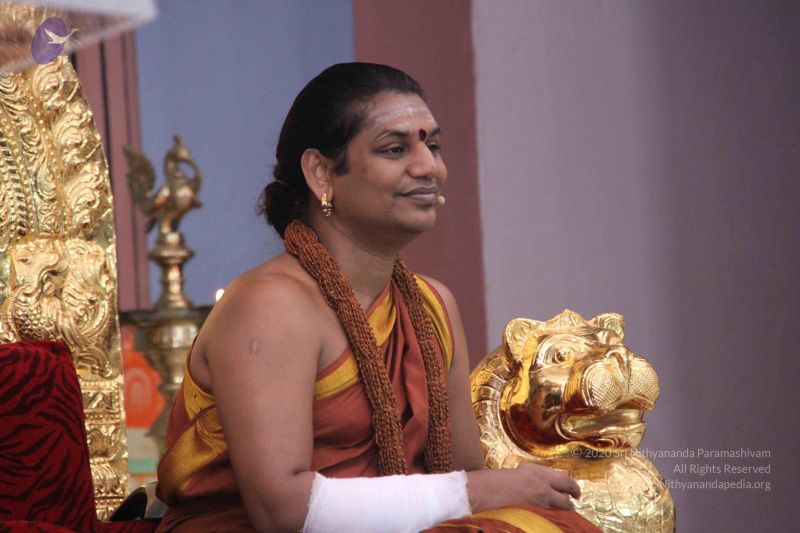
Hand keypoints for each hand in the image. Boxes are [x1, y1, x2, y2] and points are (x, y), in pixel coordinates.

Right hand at [466, 463, 581, 511]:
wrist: (486, 492)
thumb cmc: (498, 481)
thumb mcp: (520, 472)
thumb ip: (535, 476)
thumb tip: (546, 482)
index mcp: (539, 473)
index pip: (565, 480)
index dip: (573, 487)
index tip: (575, 492)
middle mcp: (543, 486)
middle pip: (567, 494)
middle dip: (573, 498)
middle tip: (574, 502)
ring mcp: (540, 502)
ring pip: (562, 507)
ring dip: (565, 510)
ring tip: (564, 512)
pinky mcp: (536, 514)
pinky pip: (550, 516)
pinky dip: (553, 516)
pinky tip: (550, 518)